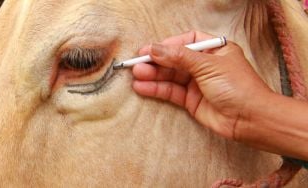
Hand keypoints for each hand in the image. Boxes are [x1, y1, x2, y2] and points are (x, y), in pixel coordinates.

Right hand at [132, 31, 272, 139]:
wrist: (250, 119)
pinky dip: (157, 89)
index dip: (169, 44)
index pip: (187, 41)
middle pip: (175, 59)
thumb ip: (179, 57)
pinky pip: (171, 92)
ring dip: (153, 75)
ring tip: (136, 75)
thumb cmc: (237, 86)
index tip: (152, 49)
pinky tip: (142, 87)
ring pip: (171, 76)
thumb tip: (155, 48)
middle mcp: (205, 65)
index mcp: (214, 49)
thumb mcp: (208, 65)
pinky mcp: (191, 101)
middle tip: (138, 63)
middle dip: (157, 61)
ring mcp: (197, 83)